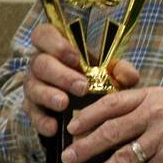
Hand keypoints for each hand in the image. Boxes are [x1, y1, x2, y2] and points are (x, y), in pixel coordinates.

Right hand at [22, 23, 139, 135]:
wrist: (85, 103)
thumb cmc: (95, 76)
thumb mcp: (108, 69)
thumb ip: (120, 69)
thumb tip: (130, 76)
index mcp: (55, 45)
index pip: (43, 34)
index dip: (56, 43)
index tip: (76, 57)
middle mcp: (39, 63)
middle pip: (40, 63)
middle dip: (61, 75)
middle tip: (81, 87)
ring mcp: (33, 85)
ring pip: (33, 87)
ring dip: (49, 95)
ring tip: (64, 104)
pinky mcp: (31, 108)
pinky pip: (32, 114)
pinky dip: (41, 121)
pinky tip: (54, 128)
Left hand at [60, 87, 162, 162]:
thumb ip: (139, 111)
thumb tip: (105, 128)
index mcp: (151, 96)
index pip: (112, 103)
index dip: (89, 116)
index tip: (71, 128)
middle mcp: (155, 113)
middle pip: (112, 130)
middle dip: (86, 146)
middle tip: (68, 157)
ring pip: (123, 156)